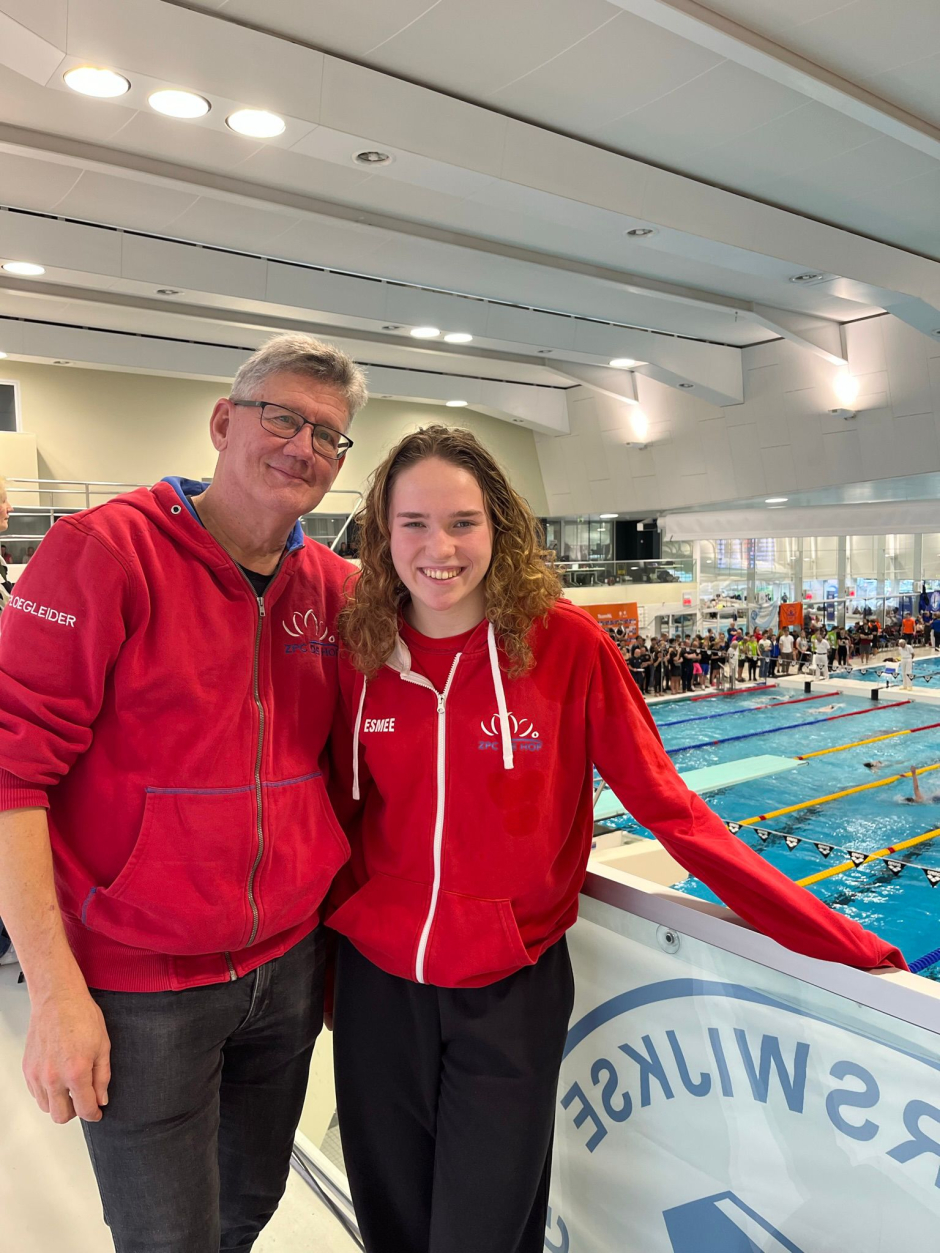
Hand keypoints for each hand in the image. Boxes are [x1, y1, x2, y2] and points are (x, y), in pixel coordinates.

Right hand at [23, 984, 111, 1123]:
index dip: (94, 1114)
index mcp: (76, 1072)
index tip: (97, 1112)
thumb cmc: (82, 1016)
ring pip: (46, 1107)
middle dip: (75, 1112)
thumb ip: (102, 1077)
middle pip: (61, 1116)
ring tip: (70, 1088)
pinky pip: (36, 1093)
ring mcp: (37, 1075)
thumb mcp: (103, 1046)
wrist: (58, 999)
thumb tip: (101, 1099)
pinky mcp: (28, 1069)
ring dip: (59, 1103)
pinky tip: (58, 1079)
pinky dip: (47, 1093)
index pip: (84, 1109)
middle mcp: (53, 1077)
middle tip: (84, 1100)